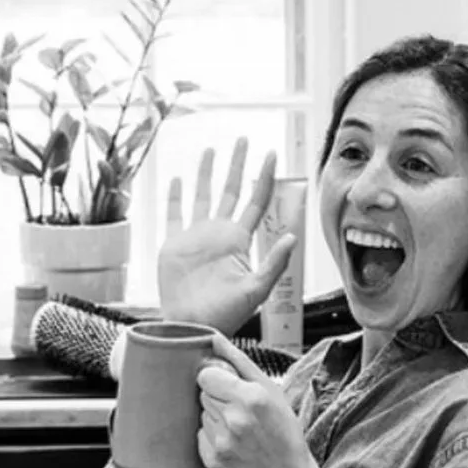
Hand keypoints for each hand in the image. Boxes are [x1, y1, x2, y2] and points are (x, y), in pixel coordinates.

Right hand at [157, 141, 298, 336]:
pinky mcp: (173, 245)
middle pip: (231, 191)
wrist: (192, 328)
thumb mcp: (257, 290)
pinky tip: (177, 179)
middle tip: (243, 139)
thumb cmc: (226, 315)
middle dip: (237, 165)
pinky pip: (174, 215)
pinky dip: (176, 197)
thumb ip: (274, 263)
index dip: (264, 178)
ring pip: (203, 196)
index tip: (272, 154)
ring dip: (207, 173)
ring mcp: (196, 238)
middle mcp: (219, 234)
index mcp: (239, 241)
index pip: (256, 201)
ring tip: (211, 149)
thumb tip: (293, 236)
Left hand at [196, 336, 329, 467]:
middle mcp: (233, 420)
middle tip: (241, 412)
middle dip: (218, 399)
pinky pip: (200, 437)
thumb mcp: (271, 390)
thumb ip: (240, 361)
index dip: (217, 379)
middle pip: (203, 395)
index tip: (230, 388)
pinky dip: (213, 439)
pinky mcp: (212, 461)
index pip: (206, 375)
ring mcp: (221, 443)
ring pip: (202, 416)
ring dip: (216, 419)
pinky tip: (233, 445)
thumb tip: (214, 337)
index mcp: (250, 397)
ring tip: (239, 430)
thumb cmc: (283, 429)